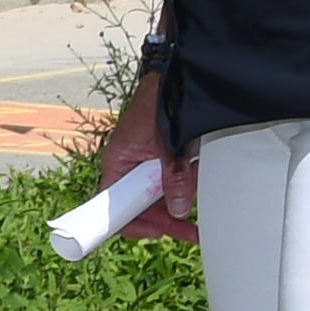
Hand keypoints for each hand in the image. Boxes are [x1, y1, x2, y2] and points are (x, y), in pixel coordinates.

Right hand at [100, 71, 197, 241]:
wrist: (174, 77)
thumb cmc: (161, 102)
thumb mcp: (169, 144)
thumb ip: (174, 178)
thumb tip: (179, 210)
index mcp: (117, 162)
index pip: (112, 207)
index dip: (132, 225)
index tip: (155, 233)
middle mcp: (128, 166)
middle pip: (140, 206)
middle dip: (165, 219)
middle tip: (188, 231)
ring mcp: (144, 163)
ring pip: (157, 196)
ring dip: (176, 202)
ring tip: (196, 201)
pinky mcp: (159, 158)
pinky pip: (167, 181)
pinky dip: (182, 186)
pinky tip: (196, 181)